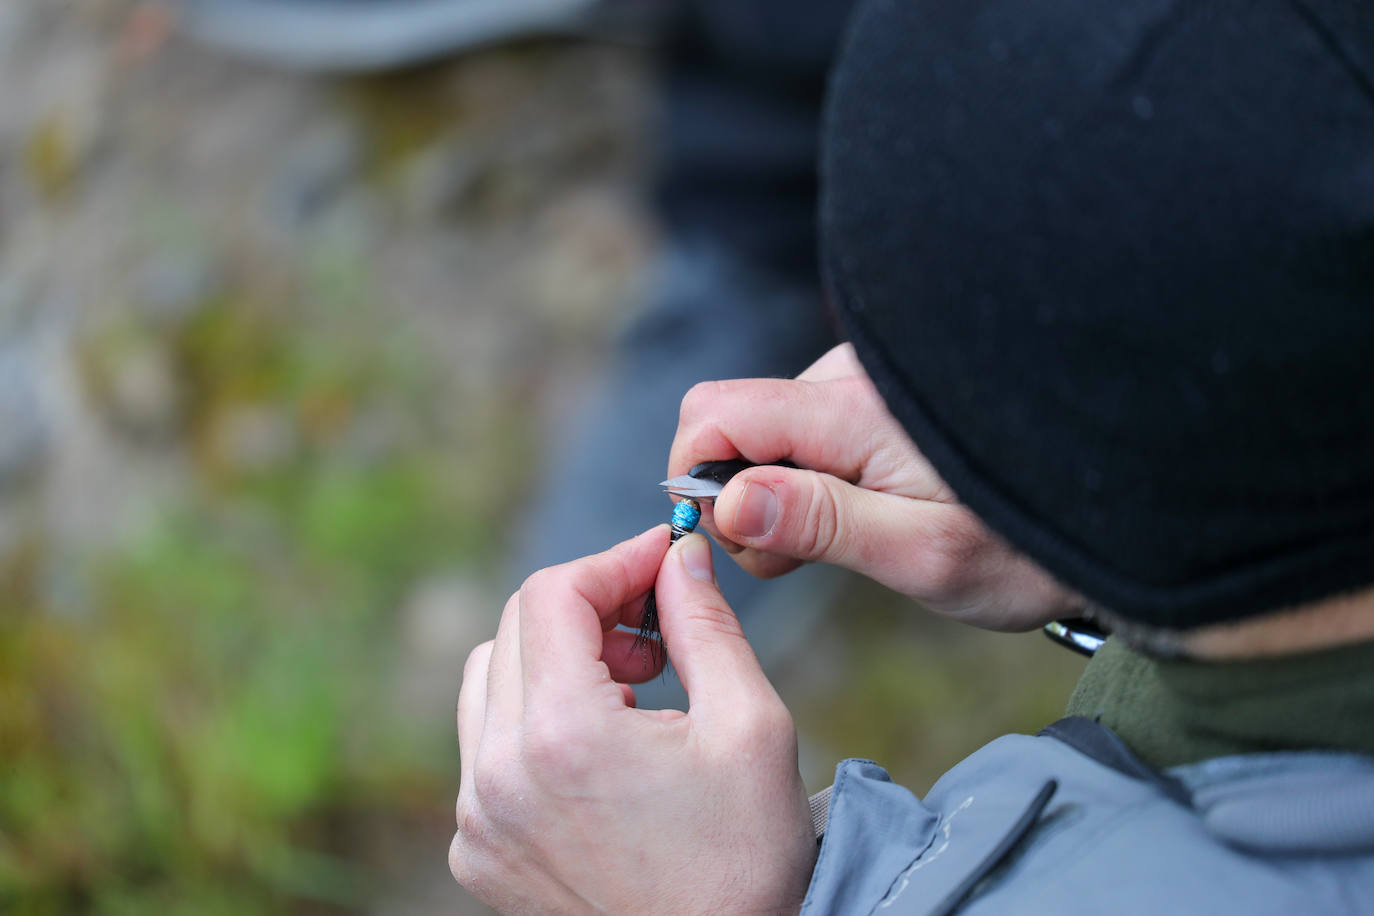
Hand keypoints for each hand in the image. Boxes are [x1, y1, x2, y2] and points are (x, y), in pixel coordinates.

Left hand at [449, 528, 816, 914]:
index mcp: (561, 735)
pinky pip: (483, 747)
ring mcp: (476, 819)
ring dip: (554, 659)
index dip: (612, 562)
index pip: (553, 593)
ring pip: (489, 680)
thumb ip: (705, 623)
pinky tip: (601, 750)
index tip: (661, 561)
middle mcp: (496, 774)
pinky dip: (532, 720)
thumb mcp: (749, 726)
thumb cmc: (748, 859)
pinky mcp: (477, 852)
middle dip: (589, 606)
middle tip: (656, 631)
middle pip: (516, 628)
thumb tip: (680, 555)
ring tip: (631, 691)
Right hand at [668, 343, 1081, 630]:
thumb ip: (821, 524)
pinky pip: (805, 427)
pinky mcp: (874, 391)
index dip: (695, 474)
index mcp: (856, 410)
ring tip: (854, 536)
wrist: (1105, 515)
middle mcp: (852, 374)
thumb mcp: (922, 557)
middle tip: (799, 559)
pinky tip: (867, 508)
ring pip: (768, 428)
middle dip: (742, 496)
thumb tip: (727, 502)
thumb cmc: (1021, 549)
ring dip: (782, 491)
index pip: (718, 412)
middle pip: (736, 421)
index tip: (725, 539)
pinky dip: (812, 476)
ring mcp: (863, 377)